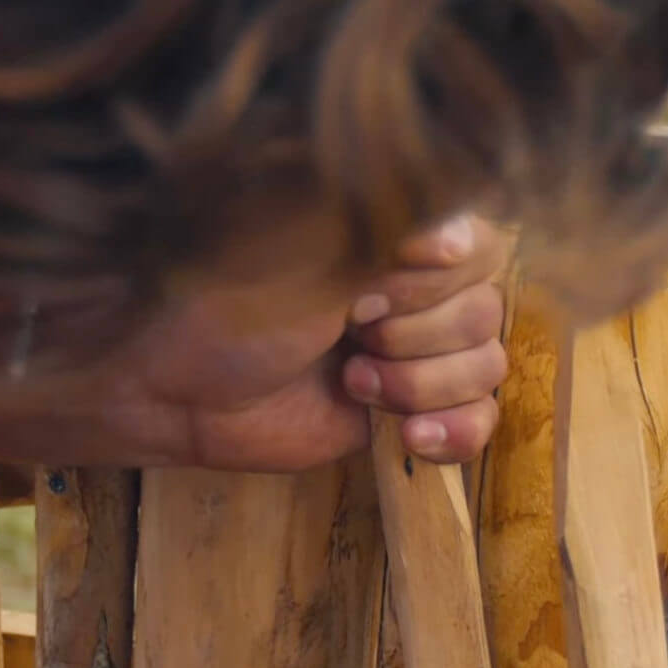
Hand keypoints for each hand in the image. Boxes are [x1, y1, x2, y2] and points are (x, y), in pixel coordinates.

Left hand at [0, 215, 510, 472]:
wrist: (182, 390)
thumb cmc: (231, 301)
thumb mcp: (312, 251)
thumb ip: (393, 231)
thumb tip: (458, 229)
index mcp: (399, 234)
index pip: (480, 247)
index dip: (436, 279)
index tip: (370, 289)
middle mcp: (418, 289)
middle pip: (485, 314)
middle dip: (415, 336)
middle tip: (346, 334)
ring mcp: (418, 352)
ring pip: (485, 370)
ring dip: (419, 385)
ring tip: (353, 383)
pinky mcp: (412, 412)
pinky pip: (479, 425)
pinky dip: (453, 434)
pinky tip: (410, 438)